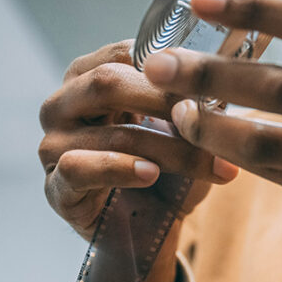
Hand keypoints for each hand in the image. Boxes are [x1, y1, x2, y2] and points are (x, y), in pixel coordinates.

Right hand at [38, 40, 238, 281]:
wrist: (151, 230)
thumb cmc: (169, 168)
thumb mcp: (187, 128)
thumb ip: (196, 98)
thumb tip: (230, 72)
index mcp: (90, 76)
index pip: (123, 51)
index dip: (168, 64)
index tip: (212, 78)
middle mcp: (62, 104)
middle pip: (109, 83)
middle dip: (167, 100)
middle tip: (212, 115)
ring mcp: (52, 145)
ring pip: (110, 132)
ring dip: (167, 147)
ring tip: (207, 159)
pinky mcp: (55, 187)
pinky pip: (79, 169)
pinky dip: (120, 169)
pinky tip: (151, 174)